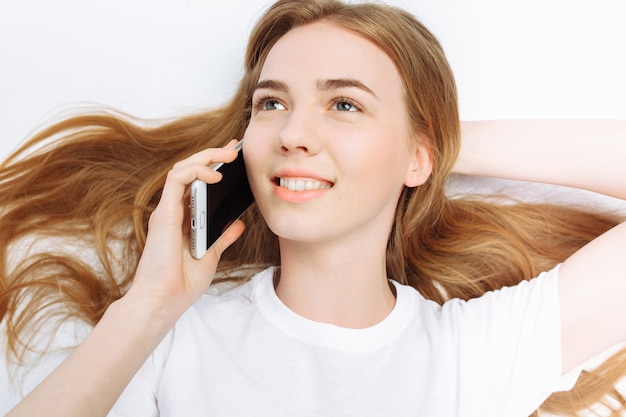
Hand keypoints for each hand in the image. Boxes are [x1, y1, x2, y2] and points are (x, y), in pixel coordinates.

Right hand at [126, 140, 245, 319]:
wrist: (165, 302)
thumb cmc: (182, 283)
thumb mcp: (211, 255)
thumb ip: (222, 237)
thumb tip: (238, 223)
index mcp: (183, 218)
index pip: (197, 183)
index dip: (213, 164)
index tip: (234, 156)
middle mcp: (173, 210)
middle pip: (190, 171)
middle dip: (213, 154)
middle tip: (235, 147)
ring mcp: (167, 210)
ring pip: (182, 168)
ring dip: (206, 156)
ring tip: (229, 154)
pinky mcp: (164, 213)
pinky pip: (177, 179)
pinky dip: (196, 171)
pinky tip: (215, 174)